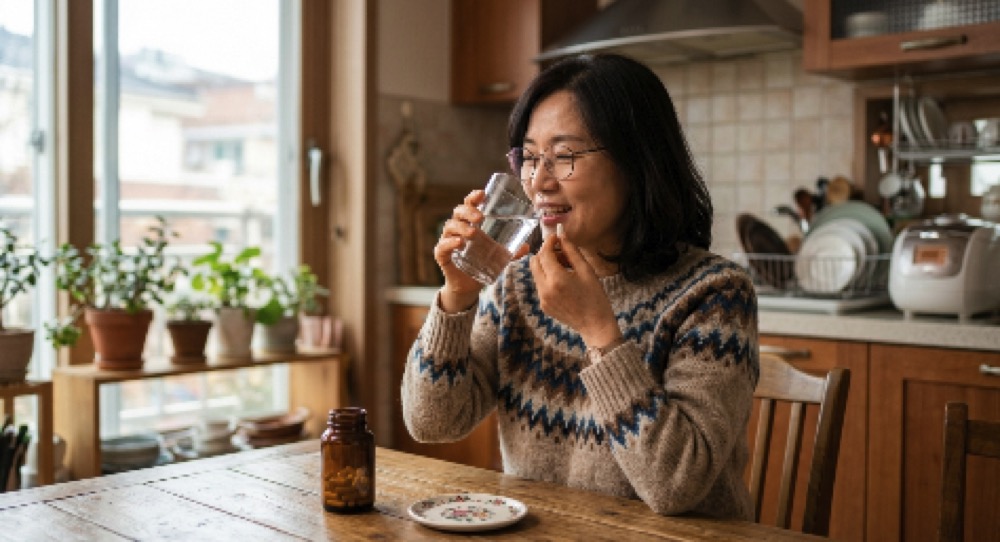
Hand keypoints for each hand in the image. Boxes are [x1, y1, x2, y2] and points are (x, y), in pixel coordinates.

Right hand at [433, 190, 530, 312]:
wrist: (469, 286)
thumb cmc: (482, 264)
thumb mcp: (499, 257)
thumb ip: (512, 252)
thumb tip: (527, 247)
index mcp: (470, 223)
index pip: (469, 205)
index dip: (474, 197)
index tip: (482, 194)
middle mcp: (458, 229)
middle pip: (458, 212)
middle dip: (468, 212)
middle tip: (480, 217)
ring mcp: (448, 241)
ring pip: (450, 227)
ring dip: (461, 228)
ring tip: (473, 233)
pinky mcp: (442, 255)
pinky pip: (442, 246)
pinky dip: (450, 243)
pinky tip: (459, 243)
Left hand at [529, 229, 620, 348]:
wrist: (595, 324)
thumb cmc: (595, 297)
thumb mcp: (586, 271)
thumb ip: (572, 251)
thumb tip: (562, 235)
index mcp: (557, 279)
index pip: (544, 253)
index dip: (549, 242)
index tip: (556, 238)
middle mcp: (545, 289)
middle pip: (534, 262)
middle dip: (545, 253)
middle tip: (561, 253)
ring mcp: (542, 299)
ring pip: (535, 273)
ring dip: (546, 266)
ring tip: (565, 268)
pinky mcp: (543, 305)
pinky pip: (540, 285)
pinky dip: (547, 278)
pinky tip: (563, 281)